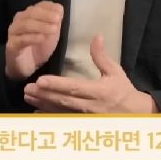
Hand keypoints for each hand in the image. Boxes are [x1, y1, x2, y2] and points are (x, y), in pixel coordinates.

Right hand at [5, 1, 62, 80]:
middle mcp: (19, 20)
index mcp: (29, 15)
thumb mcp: (51, 33)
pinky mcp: (12, 45)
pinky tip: (42, 38)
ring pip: (25, 25)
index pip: (38, 6)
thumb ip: (54, 21)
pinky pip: (21, 40)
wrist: (27, 65)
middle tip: (57, 19)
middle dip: (45, 15)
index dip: (49, 7)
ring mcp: (14, 33)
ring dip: (41, 26)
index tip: (60, 12)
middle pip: (31, 13)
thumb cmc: (39, 47)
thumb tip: (59, 9)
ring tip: (53, 30)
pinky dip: (32, 38)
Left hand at [23, 35, 156, 113]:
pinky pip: (63, 119)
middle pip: (63, 100)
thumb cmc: (122, 90)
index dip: (56, 85)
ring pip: (60, 111)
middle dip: (44, 95)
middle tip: (27, 88)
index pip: (74, 87)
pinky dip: (49, 115)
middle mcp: (89, 106)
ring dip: (42, 104)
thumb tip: (97, 37)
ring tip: (27, 96)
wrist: (133, 114)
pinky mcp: (82, 122)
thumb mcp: (115, 71)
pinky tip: (36, 111)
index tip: (40, 80)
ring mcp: (85, 117)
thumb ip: (102, 56)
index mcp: (98, 91)